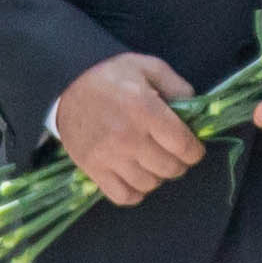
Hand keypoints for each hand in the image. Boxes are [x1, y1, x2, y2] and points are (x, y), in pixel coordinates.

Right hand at [50, 52, 214, 207]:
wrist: (65, 84)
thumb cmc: (110, 76)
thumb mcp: (147, 66)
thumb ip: (176, 85)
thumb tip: (196, 110)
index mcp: (145, 110)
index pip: (184, 146)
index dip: (195, 150)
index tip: (193, 148)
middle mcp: (128, 137)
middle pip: (170, 168)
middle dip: (179, 163)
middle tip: (173, 154)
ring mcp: (109, 156)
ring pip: (149, 184)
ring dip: (157, 176)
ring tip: (152, 162)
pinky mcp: (93, 169)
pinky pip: (124, 196)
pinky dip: (135, 192)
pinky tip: (136, 176)